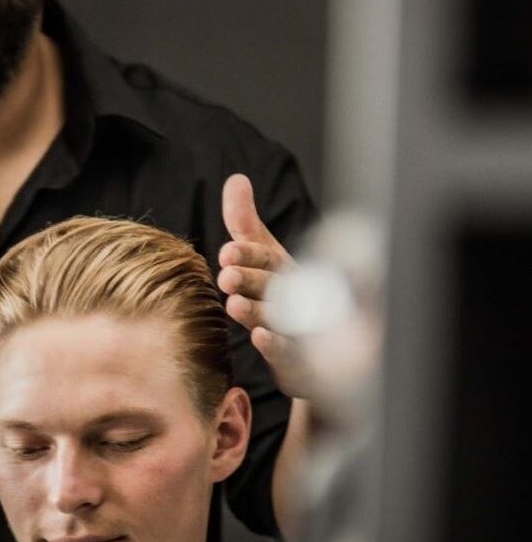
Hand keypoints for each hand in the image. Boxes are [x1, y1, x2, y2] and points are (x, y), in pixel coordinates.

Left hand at [218, 174, 305, 396]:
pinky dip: (277, 345)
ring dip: (257, 310)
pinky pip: (290, 353)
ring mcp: (299, 328)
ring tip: (234, 305)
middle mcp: (294, 295)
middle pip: (272, 285)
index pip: (266, 257)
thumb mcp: (261, 256)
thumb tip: (236, 180)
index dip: (248, 253)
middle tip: (226, 275)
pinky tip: (261, 337)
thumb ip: (245, 223)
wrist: (315, 351)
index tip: (226, 252)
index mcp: (284, 269)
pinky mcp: (298, 361)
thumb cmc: (283, 292)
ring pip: (279, 318)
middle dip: (250, 279)